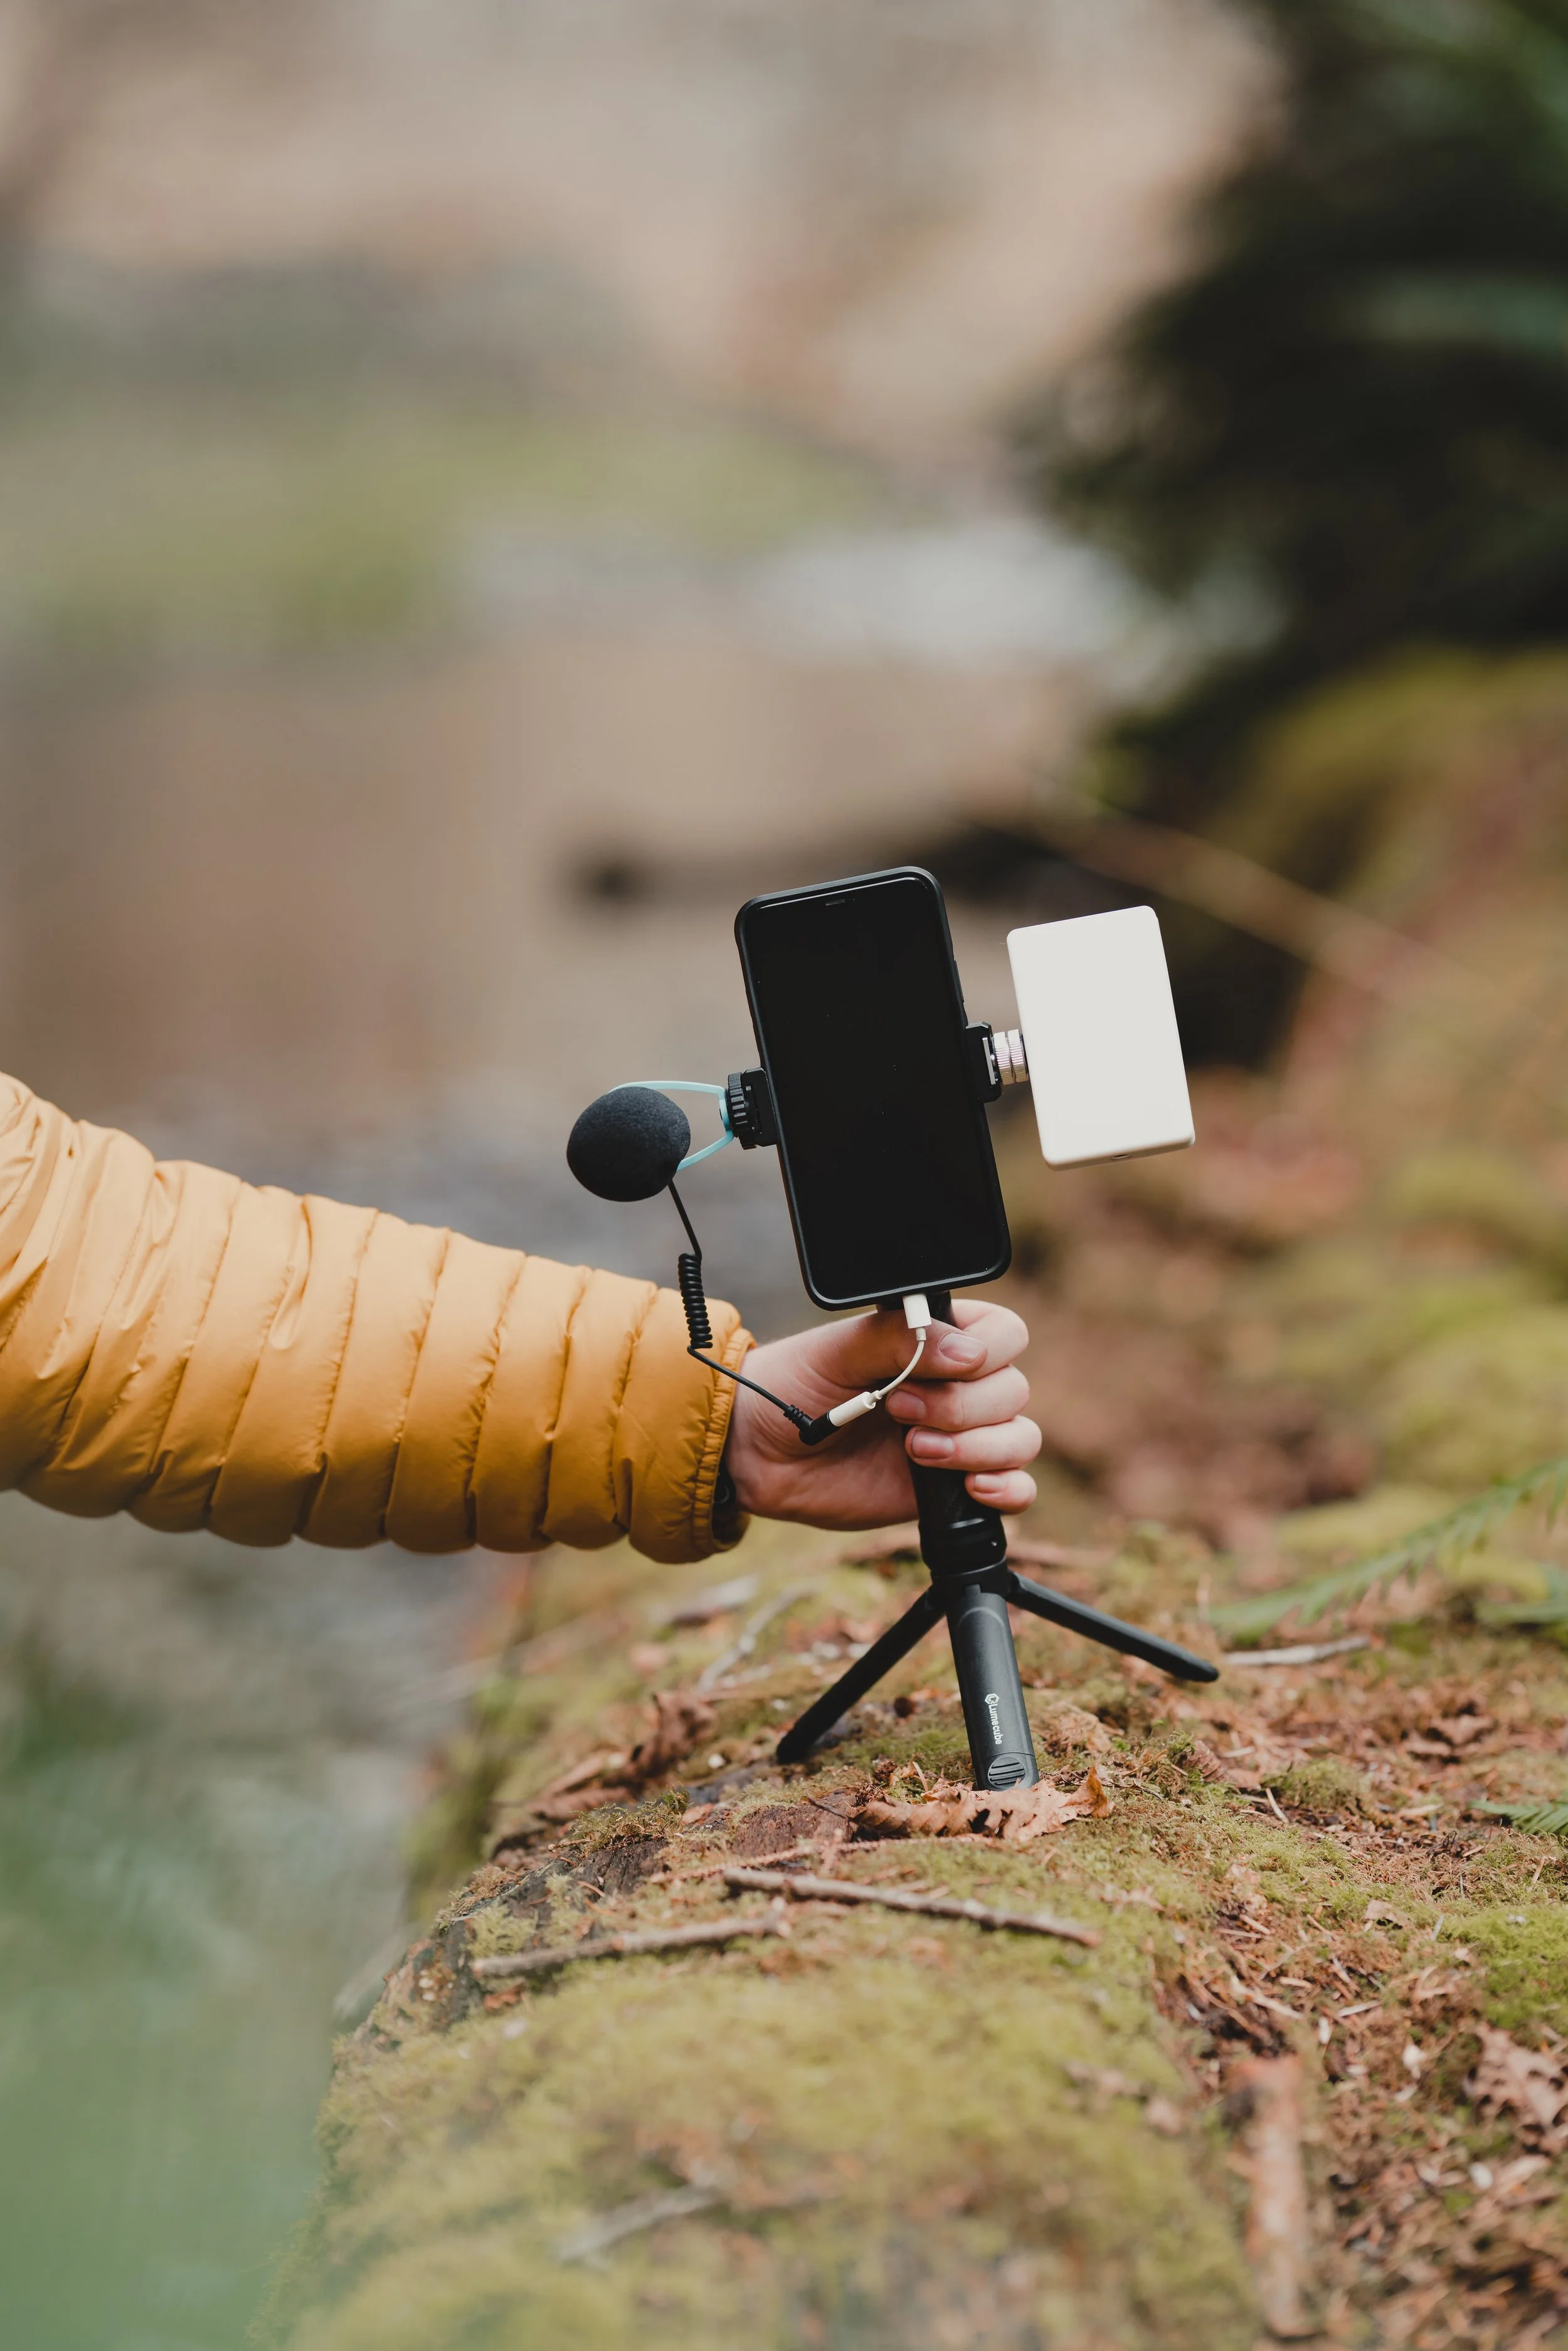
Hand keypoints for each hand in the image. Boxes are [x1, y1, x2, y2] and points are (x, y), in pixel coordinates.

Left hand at [723, 1299, 1038, 1530]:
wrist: (759, 1452)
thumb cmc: (795, 1386)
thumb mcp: (839, 1350)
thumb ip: (900, 1340)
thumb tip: (971, 1352)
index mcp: (939, 1339)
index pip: (1004, 1335)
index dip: (983, 1354)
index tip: (929, 1370)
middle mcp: (958, 1387)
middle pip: (1013, 1390)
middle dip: (961, 1406)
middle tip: (897, 1411)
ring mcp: (960, 1438)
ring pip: (1020, 1439)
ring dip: (977, 1447)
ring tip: (914, 1451)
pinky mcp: (953, 1489)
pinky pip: (1018, 1491)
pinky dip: (1009, 1489)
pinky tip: (972, 1487)